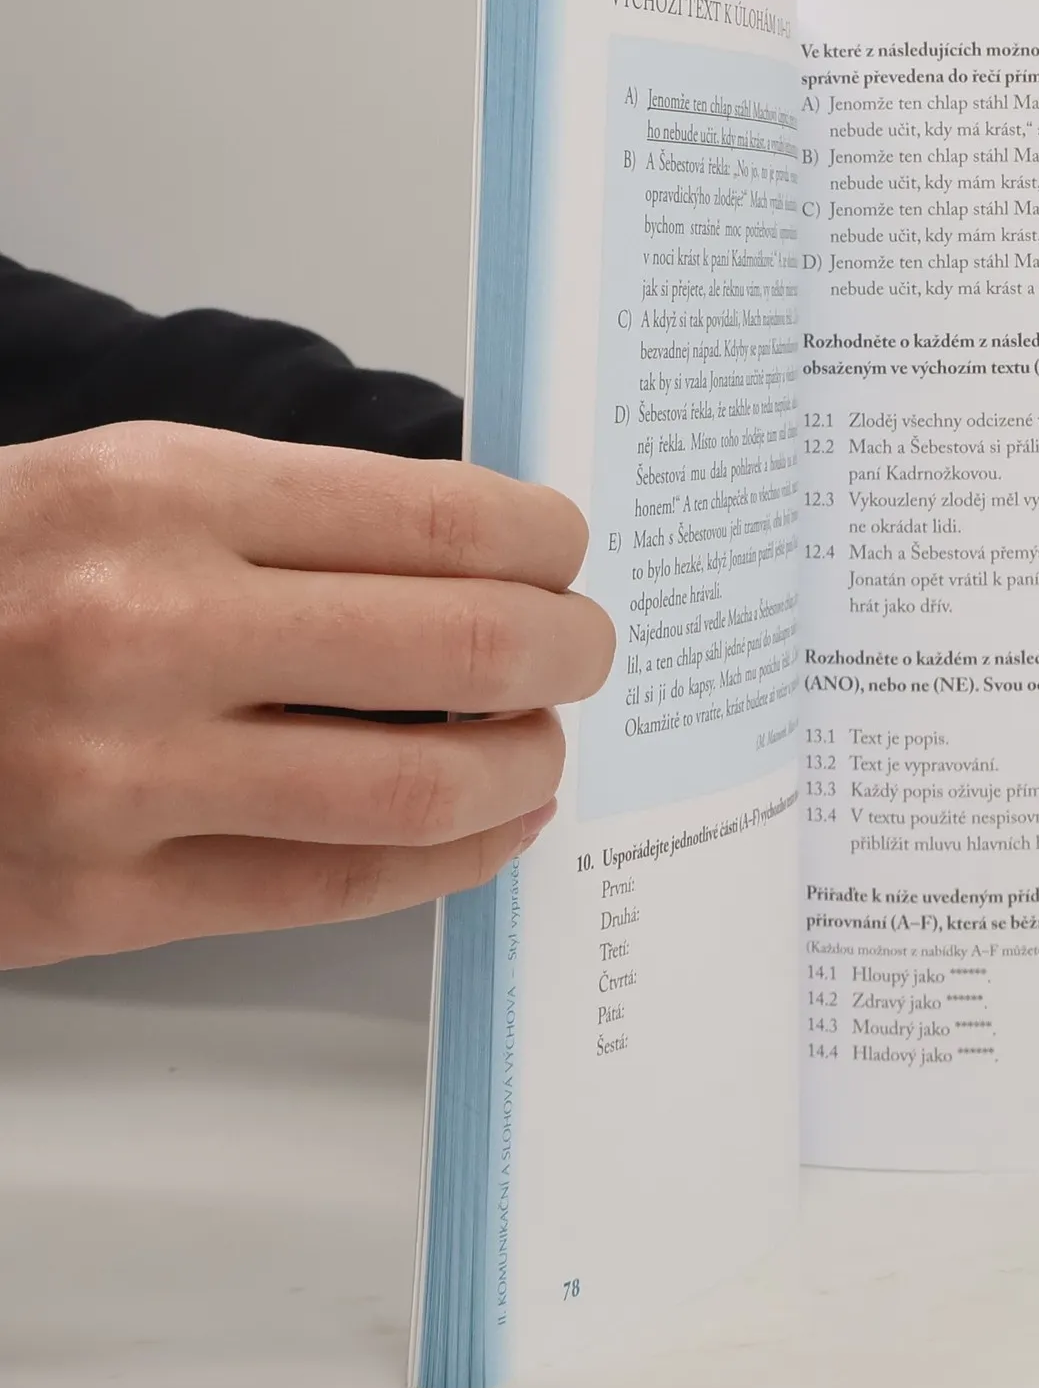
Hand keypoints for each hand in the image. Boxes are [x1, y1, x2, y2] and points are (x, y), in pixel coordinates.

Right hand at [0, 423, 613, 966]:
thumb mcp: (107, 487)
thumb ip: (286, 516)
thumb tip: (481, 551)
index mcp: (155, 495)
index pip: (439, 518)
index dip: (547, 542)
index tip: (569, 552)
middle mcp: (146, 629)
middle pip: (463, 648)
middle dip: (569, 649)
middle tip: (586, 648)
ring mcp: (123, 778)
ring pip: (422, 788)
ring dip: (526, 764)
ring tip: (542, 741)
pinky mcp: (102, 900)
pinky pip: (337, 887)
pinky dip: (451, 857)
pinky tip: (492, 824)